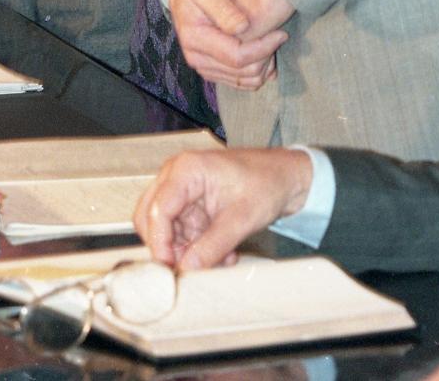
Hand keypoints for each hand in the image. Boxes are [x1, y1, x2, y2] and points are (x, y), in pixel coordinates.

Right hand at [135, 148, 312, 269]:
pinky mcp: (191, 206)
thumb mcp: (241, 218)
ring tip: (220, 258)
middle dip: (170, 248)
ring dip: (188, 251)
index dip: (159, 242)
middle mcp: (177, 177)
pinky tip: (223, 251)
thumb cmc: (266, 183)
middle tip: (191, 268)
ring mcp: (183, 191)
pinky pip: (182, 234)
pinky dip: (197, 248)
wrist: (286, 178)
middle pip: (151, 219)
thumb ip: (212, 245)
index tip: (170, 269)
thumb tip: (186, 269)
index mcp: (186, 170)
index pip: (158, 209)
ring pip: (166, 231)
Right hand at [168, 0, 286, 89]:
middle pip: (241, 72)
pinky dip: (256, 73)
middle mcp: (196, 58)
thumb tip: (242, 27)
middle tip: (280, 37)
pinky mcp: (211, 69)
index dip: (263, 48)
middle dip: (266, 58)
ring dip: (263, 67)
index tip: (281, 33)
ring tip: (274, 45)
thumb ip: (223, 7)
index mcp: (195, 39)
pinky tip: (267, 56)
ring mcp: (203, 66)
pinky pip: (238, 82)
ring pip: (242, 81)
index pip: (237, 56)